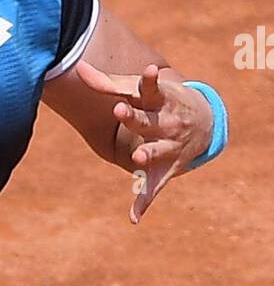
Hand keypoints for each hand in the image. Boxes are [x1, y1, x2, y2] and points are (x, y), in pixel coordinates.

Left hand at [74, 60, 213, 222]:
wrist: (206, 123)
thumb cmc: (161, 102)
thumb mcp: (141, 91)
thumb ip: (108, 83)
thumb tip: (79, 68)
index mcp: (160, 101)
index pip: (151, 89)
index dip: (149, 81)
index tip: (148, 70)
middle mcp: (167, 124)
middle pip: (147, 122)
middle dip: (134, 118)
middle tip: (119, 109)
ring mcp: (169, 147)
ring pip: (155, 152)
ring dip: (147, 155)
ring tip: (138, 157)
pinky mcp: (167, 170)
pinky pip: (154, 187)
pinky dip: (144, 203)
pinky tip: (133, 217)